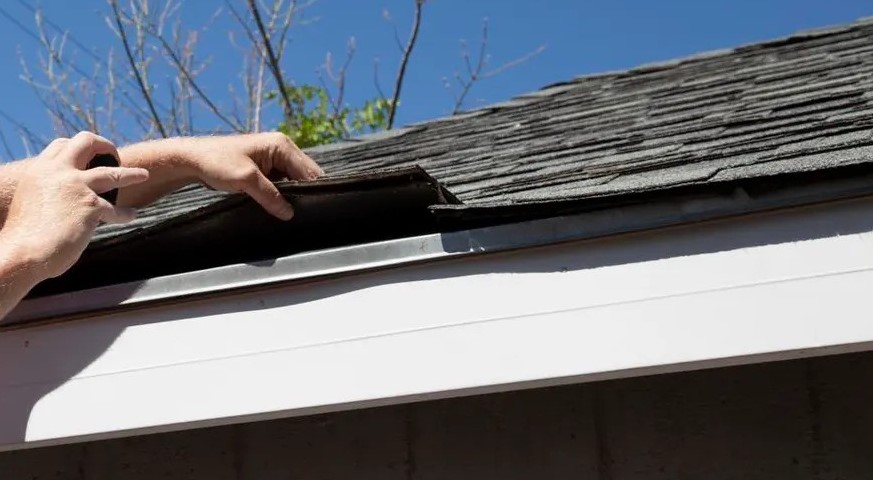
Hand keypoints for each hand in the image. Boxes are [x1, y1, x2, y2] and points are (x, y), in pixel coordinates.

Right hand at [0, 132, 148, 280]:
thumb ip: (49, 194)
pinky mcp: (91, 207)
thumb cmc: (23, 237)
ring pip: (113, 173)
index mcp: (39, 170)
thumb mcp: (31, 203)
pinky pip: (116, 210)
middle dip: (105, 145)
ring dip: (131, 174)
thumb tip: (66, 202)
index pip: (61, 145)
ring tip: (144, 175)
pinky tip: (131, 215)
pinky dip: (125, 214)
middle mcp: (58, 172)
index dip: (78, 147)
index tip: (89, 154)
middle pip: (86, 142)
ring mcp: (76, 187)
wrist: (21, 253)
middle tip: (114, 155)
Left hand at [184, 132, 322, 219]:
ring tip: (290, 212)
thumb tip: (289, 213)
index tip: (311, 211)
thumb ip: (270, 196)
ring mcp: (274, 159)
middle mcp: (282, 149)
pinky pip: (282, 184)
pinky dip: (282, 195)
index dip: (312, 191)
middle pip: (305, 176)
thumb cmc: (216, 162)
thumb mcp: (246, 180)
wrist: (191, 160)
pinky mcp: (266, 169)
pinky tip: (279, 207)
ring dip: (292, 195)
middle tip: (301, 214)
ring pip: (294, 181)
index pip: (310, 171)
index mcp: (282, 145)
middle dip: (303, 193)